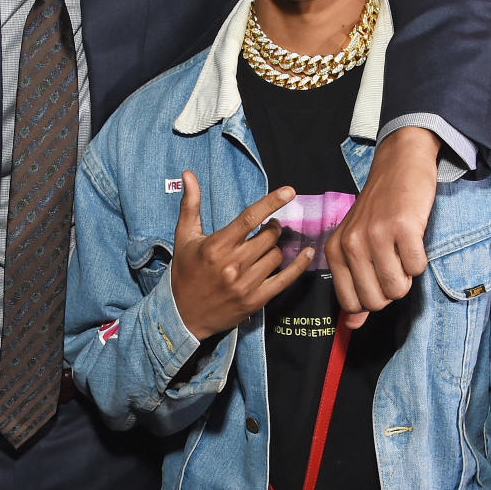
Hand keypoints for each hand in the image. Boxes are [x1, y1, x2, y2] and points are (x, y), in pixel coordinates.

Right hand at [171, 171, 314, 340]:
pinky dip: (299, 265)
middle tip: (269, 228)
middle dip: (273, 228)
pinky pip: (285, 279)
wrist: (183, 315)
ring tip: (266, 248)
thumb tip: (188, 174)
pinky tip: (307, 253)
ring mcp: (245, 284)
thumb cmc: (184, 272)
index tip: (289, 191)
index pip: (249, 218)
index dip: (271, 202)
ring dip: (276, 248)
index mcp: (216, 246)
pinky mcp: (255, 300)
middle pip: (269, 237)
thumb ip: (190, 205)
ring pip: (276, 255)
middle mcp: (232, 264)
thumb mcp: (184, 237)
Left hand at [325, 128, 439, 327]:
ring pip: (398, 288)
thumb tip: (353, 326)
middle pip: (377, 301)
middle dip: (392, 289)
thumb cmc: (378, 210)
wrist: (398, 165)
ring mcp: (376, 235)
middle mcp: (352, 244)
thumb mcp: (357, 245)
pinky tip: (412, 238)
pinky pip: (417, 267)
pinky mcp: (403, 227)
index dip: (373, 298)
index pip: (353, 303)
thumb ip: (354, 286)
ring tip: (402, 249)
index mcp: (336, 251)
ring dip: (407, 275)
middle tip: (393, 262)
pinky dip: (420, 259)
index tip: (378, 276)